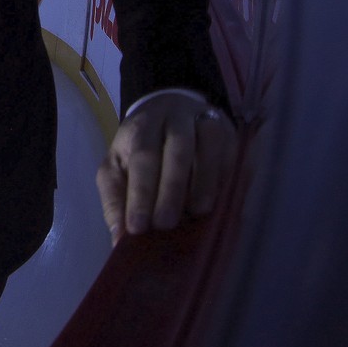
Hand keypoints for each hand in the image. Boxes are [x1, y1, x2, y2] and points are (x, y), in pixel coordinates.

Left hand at [97, 92, 236, 245]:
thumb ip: (116, 200)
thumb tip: (119, 240)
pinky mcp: (229, 132)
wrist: (173, 106)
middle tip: (166, 224)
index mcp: (141, 128)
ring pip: (208, 147)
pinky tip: (221, 200)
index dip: (140, 193)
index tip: (138, 227)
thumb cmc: (141, 147)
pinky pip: (231, 153)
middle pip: (175, 151)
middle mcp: (173, 120)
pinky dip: (226, 178)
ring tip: (197, 212)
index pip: (140, 158)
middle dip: (170, 190)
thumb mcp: (118, 166)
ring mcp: (204, 122)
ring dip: (203, 182)